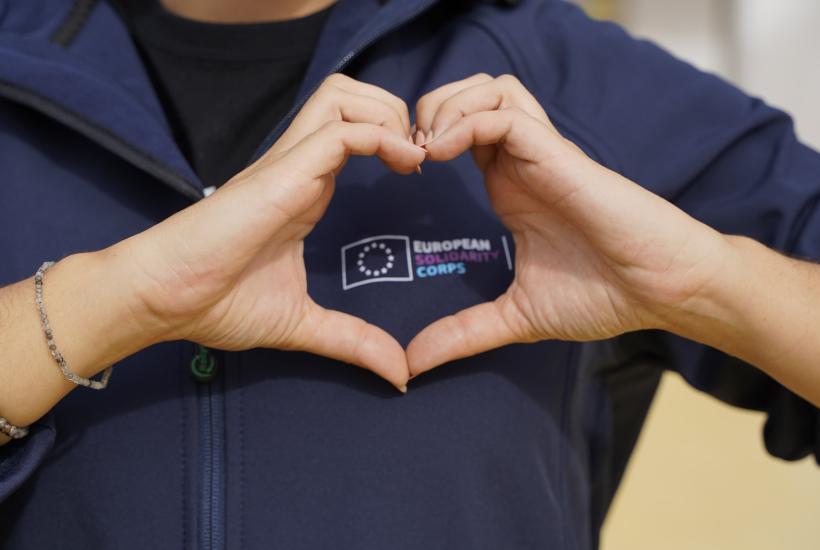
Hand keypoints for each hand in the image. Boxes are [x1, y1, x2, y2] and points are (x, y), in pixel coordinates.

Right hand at [118, 74, 423, 390]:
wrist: (160, 299)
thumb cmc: (215, 303)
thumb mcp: (301, 325)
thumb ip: (352, 341)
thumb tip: (399, 374)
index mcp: (305, 190)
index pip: (353, 133)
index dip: (393, 141)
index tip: (418, 175)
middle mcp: (298, 167)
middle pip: (351, 96)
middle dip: (395, 112)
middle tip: (419, 157)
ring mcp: (288, 166)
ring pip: (344, 97)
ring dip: (387, 115)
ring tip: (412, 156)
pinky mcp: (281, 174)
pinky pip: (340, 132)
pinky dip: (380, 137)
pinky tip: (406, 163)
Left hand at [407, 73, 729, 375]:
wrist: (661, 291)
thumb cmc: (603, 296)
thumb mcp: (516, 317)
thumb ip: (464, 333)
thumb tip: (414, 365)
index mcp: (510, 187)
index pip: (459, 132)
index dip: (424, 140)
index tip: (404, 176)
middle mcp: (523, 163)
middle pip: (469, 94)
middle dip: (429, 110)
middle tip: (409, 153)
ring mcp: (541, 155)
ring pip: (488, 90)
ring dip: (447, 108)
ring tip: (426, 150)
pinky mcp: (558, 155)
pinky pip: (505, 115)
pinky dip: (465, 123)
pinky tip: (442, 153)